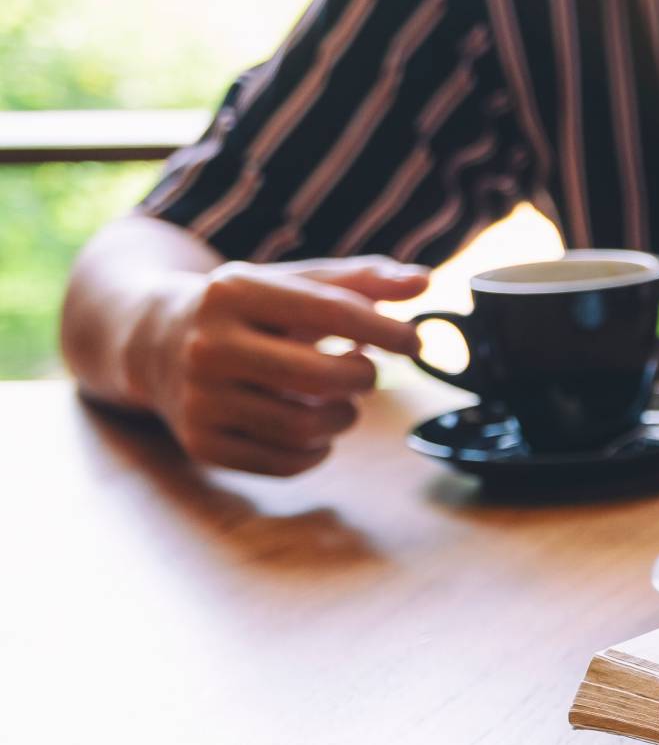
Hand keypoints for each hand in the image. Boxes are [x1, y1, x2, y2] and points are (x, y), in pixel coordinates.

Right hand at [133, 255, 429, 475]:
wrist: (150, 340)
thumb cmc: (244, 310)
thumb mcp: (291, 283)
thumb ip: (360, 281)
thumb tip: (422, 282)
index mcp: (233, 292)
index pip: (332, 312)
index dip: (387, 331)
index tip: (414, 342)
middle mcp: (208, 345)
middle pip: (323, 377)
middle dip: (363, 379)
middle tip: (364, 372)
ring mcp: (199, 398)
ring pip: (306, 427)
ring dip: (343, 418)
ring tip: (338, 401)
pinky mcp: (200, 443)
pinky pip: (284, 463)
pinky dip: (314, 452)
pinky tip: (311, 430)